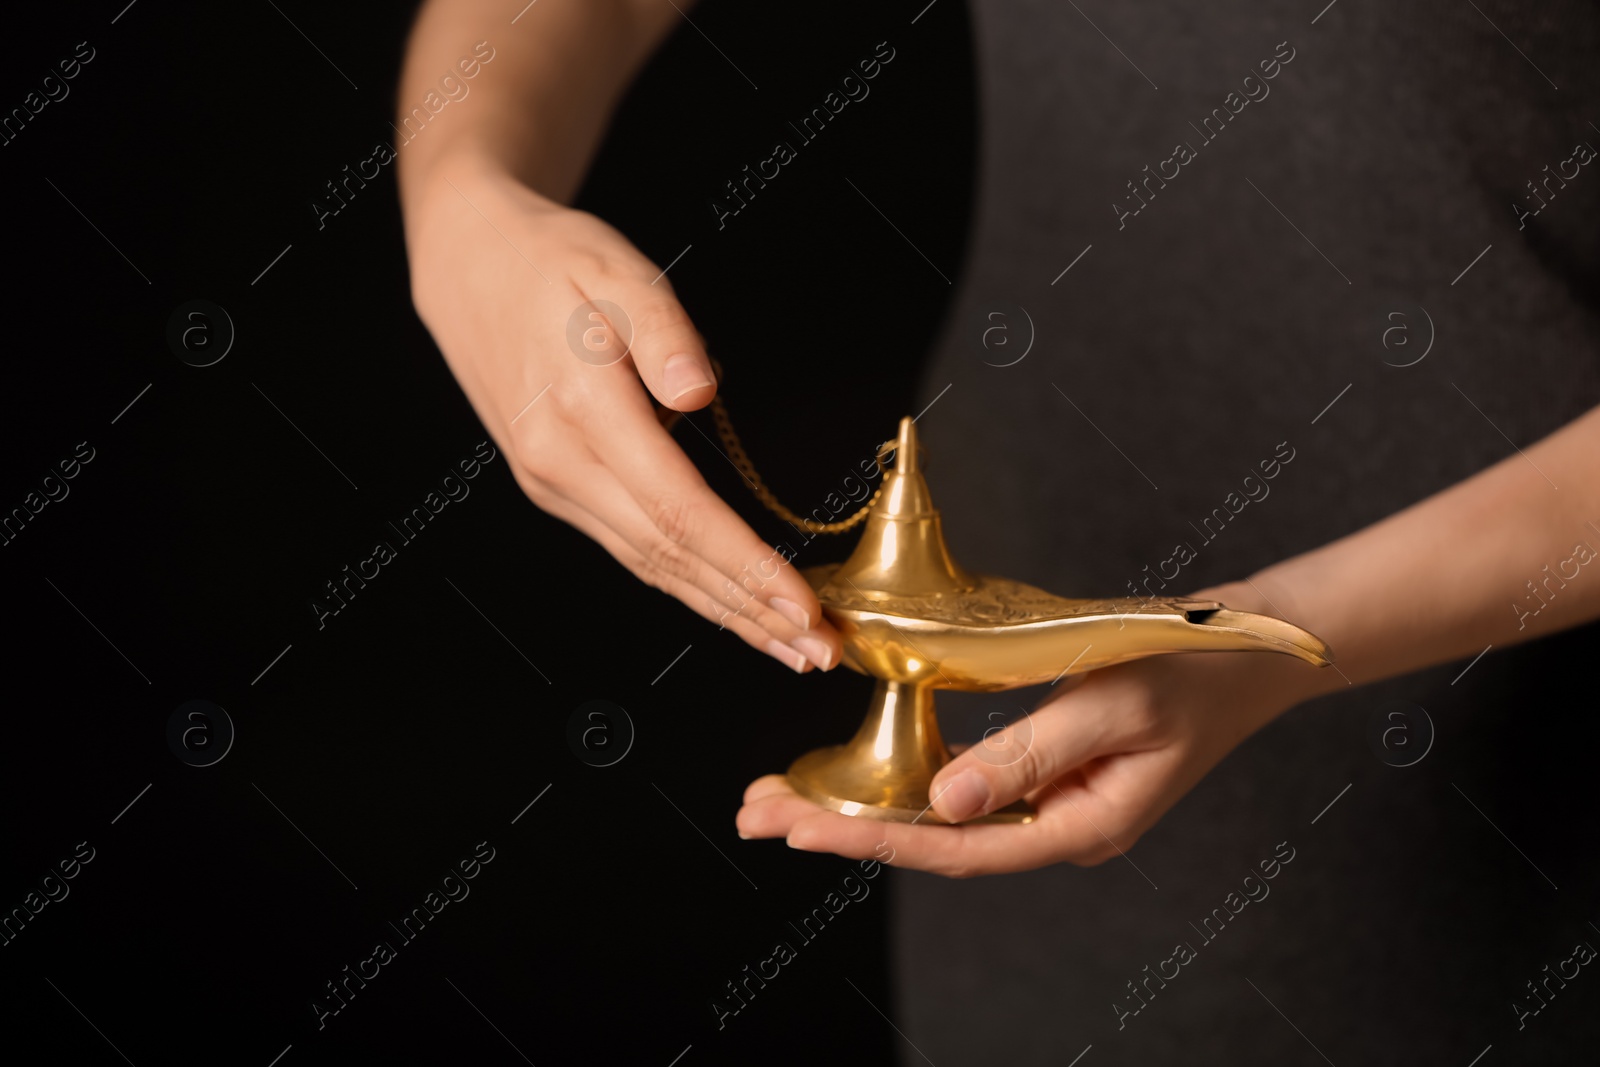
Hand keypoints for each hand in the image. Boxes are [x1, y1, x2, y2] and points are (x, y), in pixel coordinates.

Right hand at [402, 152, 840, 672]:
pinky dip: (687, 585)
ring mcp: (552, 483)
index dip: (745, 564)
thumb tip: (697, 391)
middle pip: (670, 556)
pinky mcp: (555, 487)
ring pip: (650, 565)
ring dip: (724, 612)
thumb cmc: (551, 261)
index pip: (679, 510)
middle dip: (751, 610)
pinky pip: (631, 549)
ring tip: (789, 646)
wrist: (467, 265)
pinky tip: (729, 606)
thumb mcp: (615, 268)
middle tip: (820, 652)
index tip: (802, 604)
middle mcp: (561, 463)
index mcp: (583, 411)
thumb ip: (662, 330)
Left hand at [736, 583, 1329, 875]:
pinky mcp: (1046, 773)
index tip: (799, 826)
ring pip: (940, 816)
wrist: (1247, 650)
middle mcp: (1057, 828)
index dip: (873, 837)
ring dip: (861, 804)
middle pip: (934, 839)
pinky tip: (854, 774)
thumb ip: (1029, 753)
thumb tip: (943, 802)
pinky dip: (901, 778)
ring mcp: (1051, 804)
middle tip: (754, 813)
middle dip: (840, 827)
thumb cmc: (1191, 668)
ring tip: (781, 799)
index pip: (957, 848)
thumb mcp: (1111, 703)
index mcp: (1080, 827)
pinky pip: (963, 786)